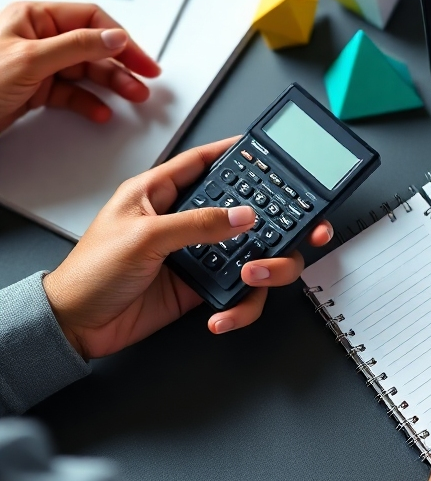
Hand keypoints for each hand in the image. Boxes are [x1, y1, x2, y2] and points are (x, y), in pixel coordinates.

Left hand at [0, 1, 159, 132]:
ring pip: (84, 72)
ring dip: (110, 85)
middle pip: (92, 47)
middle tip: (145, 80)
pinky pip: (69, 93)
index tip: (141, 59)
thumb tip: (114, 37)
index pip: (91, 20)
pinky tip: (99, 110)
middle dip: (120, 65)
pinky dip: (87, 102)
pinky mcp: (31, 90)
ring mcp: (35, 64)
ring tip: (131, 97)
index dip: (121, 38)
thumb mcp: (29, 60)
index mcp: (34, 18)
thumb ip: (77, 46)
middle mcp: (37, 38)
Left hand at [41, 138, 333, 358]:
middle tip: (305, 225)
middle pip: (248, 210)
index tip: (273, 151)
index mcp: (162, 193)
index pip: (207, 161)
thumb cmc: (89, 273)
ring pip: (255, 253)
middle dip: (281, 220)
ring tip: (253, 276)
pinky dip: (240, 305)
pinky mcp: (201, 287)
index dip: (239, 153)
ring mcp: (197, 254)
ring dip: (266, 267)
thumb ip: (198, 223)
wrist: (75, 329)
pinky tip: (224, 314)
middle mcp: (186, 221)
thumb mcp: (144, 237)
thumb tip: (242, 215)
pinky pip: (240, 292)